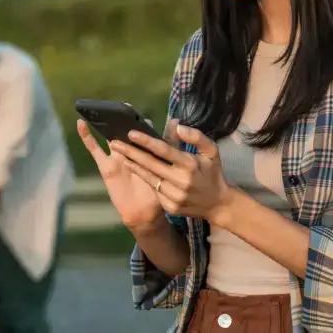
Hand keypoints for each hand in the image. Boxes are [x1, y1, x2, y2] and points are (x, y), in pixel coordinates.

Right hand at [77, 118, 177, 229]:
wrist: (145, 211)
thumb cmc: (157, 189)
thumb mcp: (166, 162)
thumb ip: (170, 141)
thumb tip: (176, 119)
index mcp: (144, 151)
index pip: (141, 131)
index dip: (140, 121)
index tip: (135, 109)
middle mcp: (130, 151)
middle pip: (124, 132)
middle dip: (122, 121)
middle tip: (120, 107)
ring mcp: (116, 157)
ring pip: (110, 137)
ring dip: (106, 125)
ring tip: (100, 110)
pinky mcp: (105, 165)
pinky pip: (94, 150)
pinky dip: (86, 137)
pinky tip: (81, 124)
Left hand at [109, 123, 233, 223]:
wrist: (217, 203)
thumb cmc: (212, 172)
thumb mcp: (211, 151)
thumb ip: (196, 136)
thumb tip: (176, 125)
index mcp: (190, 165)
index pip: (164, 150)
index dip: (146, 142)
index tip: (131, 133)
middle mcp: (180, 181)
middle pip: (150, 164)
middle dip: (130, 152)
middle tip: (115, 142)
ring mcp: (174, 196)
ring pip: (149, 178)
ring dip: (133, 165)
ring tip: (119, 154)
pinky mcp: (170, 207)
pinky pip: (154, 190)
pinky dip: (144, 179)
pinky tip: (135, 169)